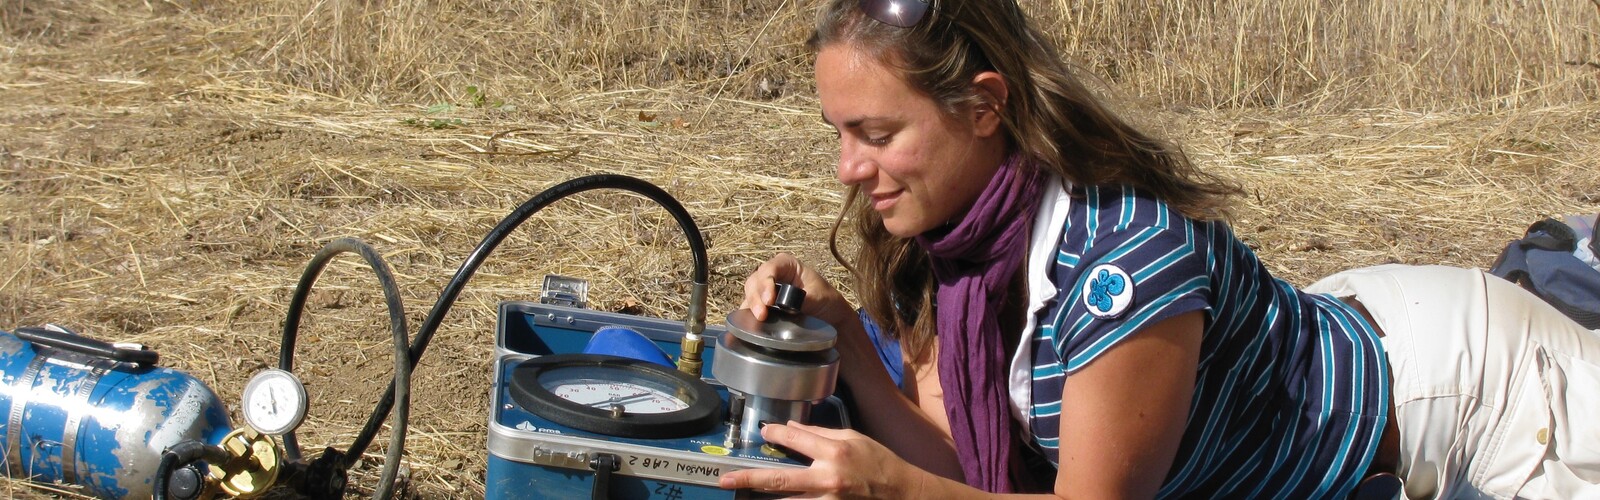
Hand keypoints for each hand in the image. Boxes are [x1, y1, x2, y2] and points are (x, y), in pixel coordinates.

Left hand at [718, 422, 928, 498]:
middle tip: (725, 479)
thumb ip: (821, 435)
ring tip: (741, 495)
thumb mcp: (854, 438)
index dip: (776, 433)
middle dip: (749, 479)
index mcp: (834, 453)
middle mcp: (828, 479)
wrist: (903, 492)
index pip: (796, 439)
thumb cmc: (879, 462)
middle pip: (780, 480)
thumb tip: (792, 429)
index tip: (764, 431)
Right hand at [741, 253, 854, 327]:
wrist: (831, 318)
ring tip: (758, 321)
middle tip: (761, 314)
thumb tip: (785, 304)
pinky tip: (750, 325)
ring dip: (751, 307)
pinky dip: (748, 316)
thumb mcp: (819, 297)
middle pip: (755, 281)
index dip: (766, 282)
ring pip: (750, 294)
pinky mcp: (762, 306)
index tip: (770, 300)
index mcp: (787, 264)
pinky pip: (750, 308)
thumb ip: (802, 298)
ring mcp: (766, 290)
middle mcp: (773, 274)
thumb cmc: (827, 301)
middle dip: (756, 297)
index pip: (770, 268)